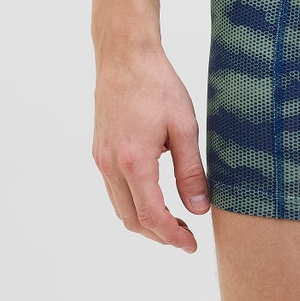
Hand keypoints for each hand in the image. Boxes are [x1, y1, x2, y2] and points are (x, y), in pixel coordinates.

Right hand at [92, 43, 210, 251]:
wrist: (125, 55)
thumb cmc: (158, 85)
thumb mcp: (184, 127)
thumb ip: (191, 172)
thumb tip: (200, 209)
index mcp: (134, 162)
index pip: (151, 217)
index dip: (172, 237)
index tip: (191, 245)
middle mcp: (111, 165)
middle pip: (131, 220)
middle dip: (159, 234)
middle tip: (186, 236)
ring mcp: (101, 159)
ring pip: (120, 207)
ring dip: (145, 221)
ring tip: (174, 219)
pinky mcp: (99, 151)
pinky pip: (113, 190)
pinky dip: (133, 203)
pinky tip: (154, 195)